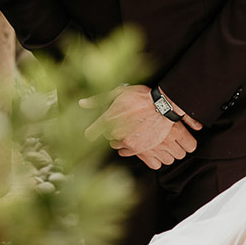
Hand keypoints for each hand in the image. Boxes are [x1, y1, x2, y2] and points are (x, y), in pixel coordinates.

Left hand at [79, 84, 199, 166]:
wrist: (163, 107)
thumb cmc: (142, 97)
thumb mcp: (119, 92)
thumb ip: (98, 99)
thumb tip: (82, 102)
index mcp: (108, 119)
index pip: (91, 132)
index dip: (93, 131)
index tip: (93, 131)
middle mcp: (115, 133)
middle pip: (107, 137)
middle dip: (112, 130)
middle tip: (123, 121)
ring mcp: (126, 142)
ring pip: (117, 145)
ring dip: (122, 138)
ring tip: (132, 128)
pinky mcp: (138, 149)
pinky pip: (127, 152)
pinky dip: (130, 145)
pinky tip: (137, 136)